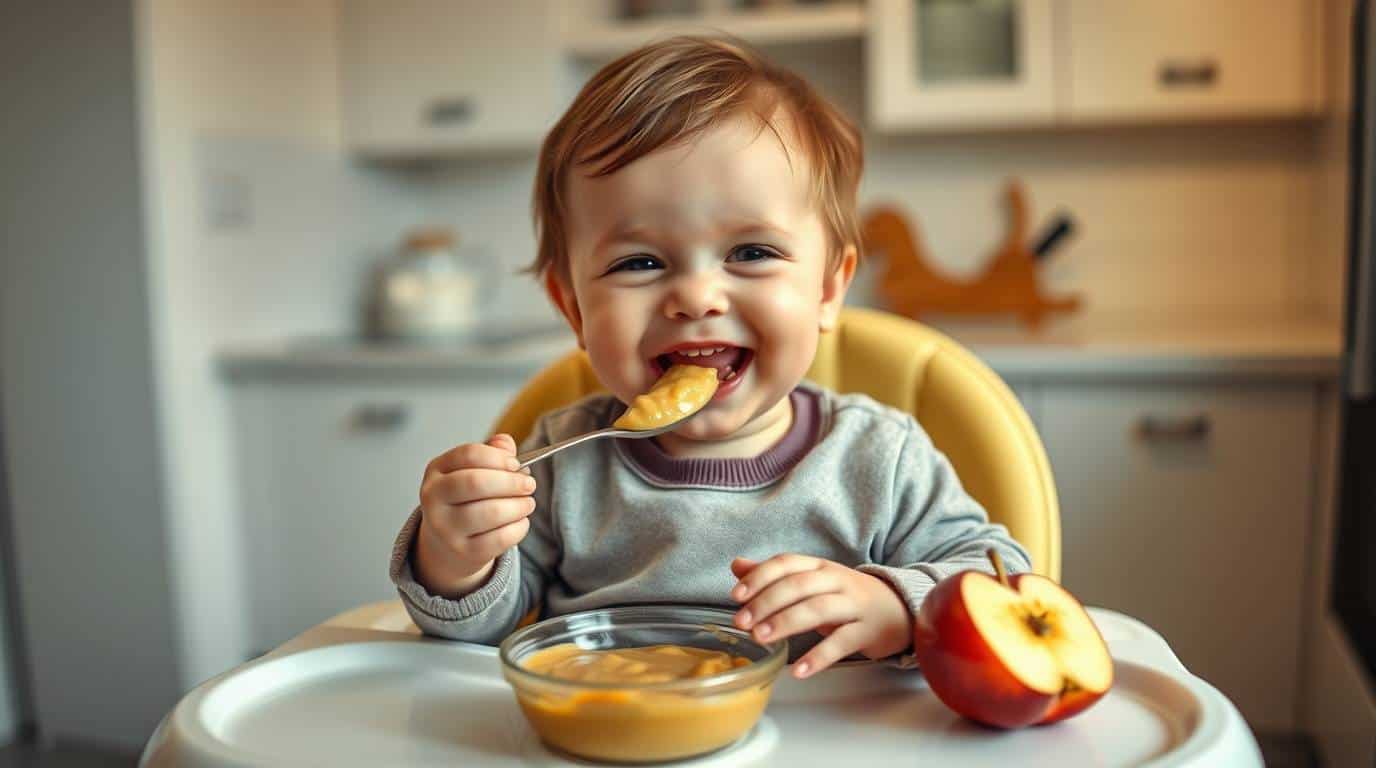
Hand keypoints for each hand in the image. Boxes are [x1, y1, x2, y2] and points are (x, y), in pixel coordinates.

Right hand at [415, 434, 536, 596]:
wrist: (446, 545)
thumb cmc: (464, 501)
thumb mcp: (469, 472)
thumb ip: (490, 452)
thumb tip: (505, 444)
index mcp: (436, 472)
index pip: (468, 455)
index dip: (498, 457)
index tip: (516, 463)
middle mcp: (434, 499)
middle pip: (476, 482)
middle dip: (511, 482)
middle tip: (529, 484)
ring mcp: (446, 529)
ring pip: (491, 512)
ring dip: (519, 505)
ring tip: (527, 503)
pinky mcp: (464, 552)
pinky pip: (500, 538)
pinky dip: (518, 527)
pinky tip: (521, 522)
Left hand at [730, 555, 911, 678]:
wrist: (897, 608)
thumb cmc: (845, 596)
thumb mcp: (813, 581)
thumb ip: (775, 575)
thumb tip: (737, 566)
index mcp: (819, 566)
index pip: (786, 563)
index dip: (760, 577)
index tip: (736, 596)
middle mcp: (836, 581)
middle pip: (799, 585)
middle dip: (767, 602)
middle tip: (742, 623)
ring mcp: (854, 605)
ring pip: (818, 609)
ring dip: (786, 623)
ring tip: (761, 639)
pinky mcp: (867, 631)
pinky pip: (842, 643)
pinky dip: (819, 656)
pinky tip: (798, 669)